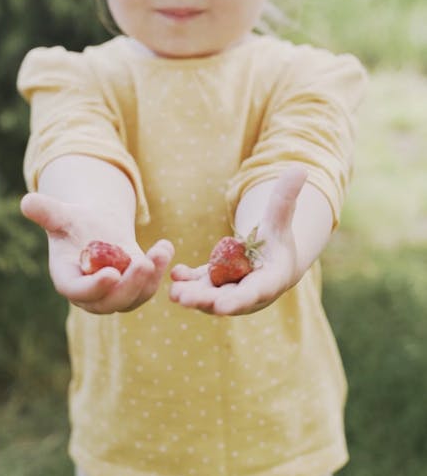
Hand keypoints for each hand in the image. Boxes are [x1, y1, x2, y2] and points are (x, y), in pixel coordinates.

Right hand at [21, 193, 173, 313]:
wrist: (96, 229)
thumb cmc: (75, 222)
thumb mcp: (61, 214)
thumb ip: (46, 212)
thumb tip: (27, 202)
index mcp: (67, 280)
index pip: (78, 292)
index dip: (94, 287)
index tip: (112, 274)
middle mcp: (89, 295)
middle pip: (109, 302)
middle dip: (128, 286)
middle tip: (142, 264)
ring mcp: (113, 296)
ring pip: (133, 298)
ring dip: (149, 278)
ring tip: (160, 251)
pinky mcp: (134, 291)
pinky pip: (148, 287)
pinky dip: (159, 270)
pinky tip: (165, 248)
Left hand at [169, 167, 307, 315]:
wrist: (268, 259)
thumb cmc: (277, 240)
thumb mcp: (280, 221)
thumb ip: (285, 199)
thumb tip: (300, 168)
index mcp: (269, 282)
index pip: (253, 294)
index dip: (238, 301)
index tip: (221, 307)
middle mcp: (248, 295)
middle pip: (226, 301)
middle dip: (205, 301)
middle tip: (184, 298)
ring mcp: (229, 293)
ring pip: (208, 298)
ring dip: (191, 296)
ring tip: (175, 293)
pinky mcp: (213, 287)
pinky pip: (198, 286)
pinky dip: (186, 282)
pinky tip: (175, 274)